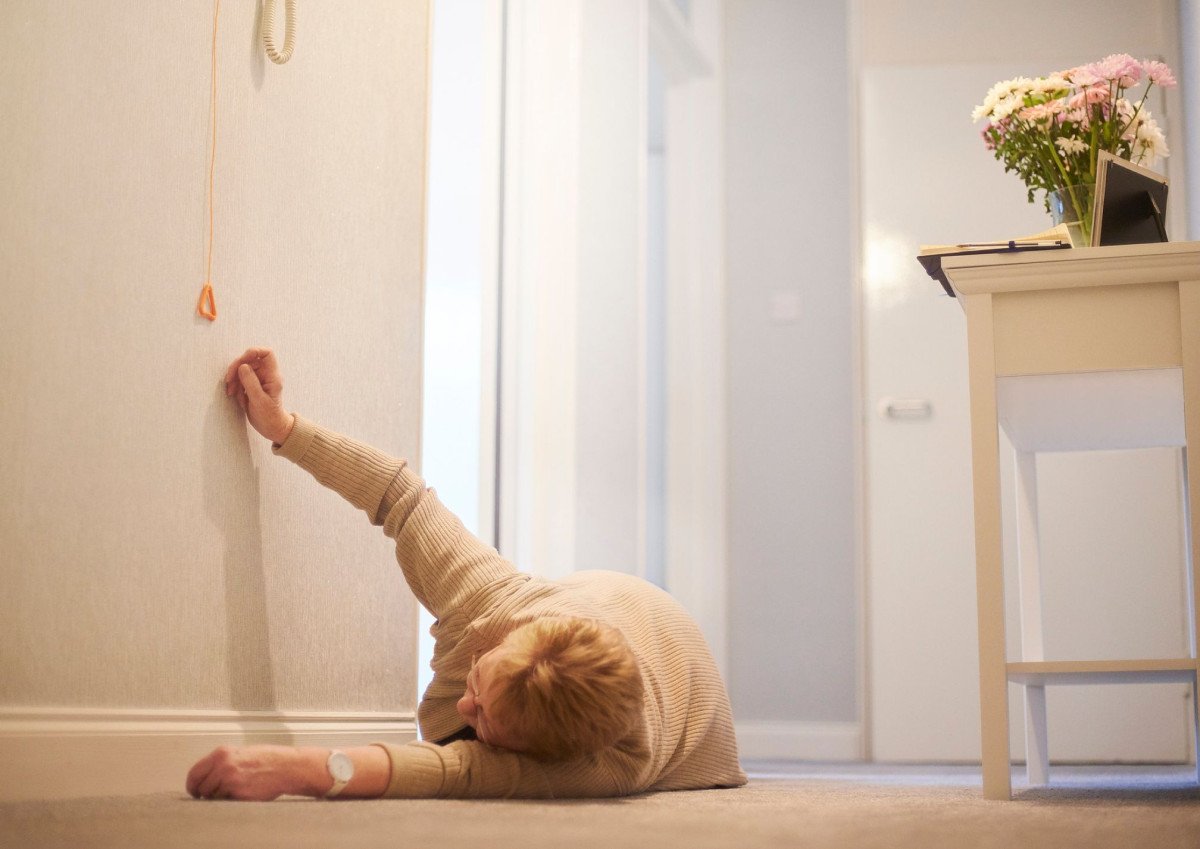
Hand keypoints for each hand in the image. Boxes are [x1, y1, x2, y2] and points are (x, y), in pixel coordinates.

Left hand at [186, 745, 318, 800]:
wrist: (287, 767)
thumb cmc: (267, 759)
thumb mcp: (241, 752)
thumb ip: (222, 761)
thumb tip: (206, 776)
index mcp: (222, 753)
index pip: (194, 773)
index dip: (192, 785)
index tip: (195, 791)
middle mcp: (223, 766)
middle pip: (201, 788)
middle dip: (205, 793)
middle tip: (212, 795)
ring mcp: (230, 780)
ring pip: (213, 796)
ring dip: (220, 797)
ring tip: (236, 789)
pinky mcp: (239, 794)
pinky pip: (226, 802)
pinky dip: (232, 800)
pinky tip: (244, 792)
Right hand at [224, 347, 294, 444]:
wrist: (272, 428)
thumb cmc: (270, 416)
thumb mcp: (259, 400)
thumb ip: (251, 382)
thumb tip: (242, 366)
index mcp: (273, 376)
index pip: (267, 353)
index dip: (253, 352)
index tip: (241, 361)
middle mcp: (267, 376)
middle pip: (250, 361)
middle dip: (237, 370)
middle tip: (229, 382)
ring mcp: (260, 380)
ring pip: (243, 371)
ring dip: (235, 381)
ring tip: (233, 394)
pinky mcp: (253, 386)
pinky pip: (241, 380)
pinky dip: (236, 388)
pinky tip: (239, 399)